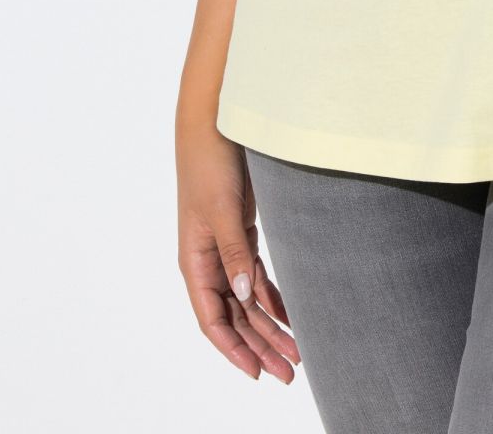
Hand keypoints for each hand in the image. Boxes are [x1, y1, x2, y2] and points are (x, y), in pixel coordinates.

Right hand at [176, 115, 301, 383]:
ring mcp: (226, 246)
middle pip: (235, 316)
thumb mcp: (222, 209)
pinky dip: (272, 296)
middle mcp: (208, 260)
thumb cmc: (210, 162)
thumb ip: (233, 251)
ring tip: (297, 352)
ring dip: (270, 325)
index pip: (213, 319)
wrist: (215, 119)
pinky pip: (256, 275)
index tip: (258, 372)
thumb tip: (242, 295)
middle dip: (260, 346)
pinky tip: (291, 314)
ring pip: (247, 299)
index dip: (234, 349)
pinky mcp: (242, 230)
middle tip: (290, 372)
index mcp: (195, 260)